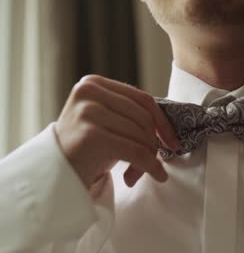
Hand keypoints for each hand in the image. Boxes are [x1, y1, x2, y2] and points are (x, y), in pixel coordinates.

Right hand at [55, 75, 179, 188]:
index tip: (173, 142)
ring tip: (138, 173)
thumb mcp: (109, 121)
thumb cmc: (88, 148)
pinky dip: (150, 166)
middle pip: (143, 117)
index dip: (162, 122)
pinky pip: (135, 151)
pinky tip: (157, 175)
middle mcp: (89, 92)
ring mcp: (87, 112)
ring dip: (148, 159)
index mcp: (95, 83)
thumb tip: (169, 131)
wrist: (56, 173)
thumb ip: (133, 115)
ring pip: (141, 135)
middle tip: (152, 163)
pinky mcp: (90, 135)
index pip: (142, 99)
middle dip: (153, 144)